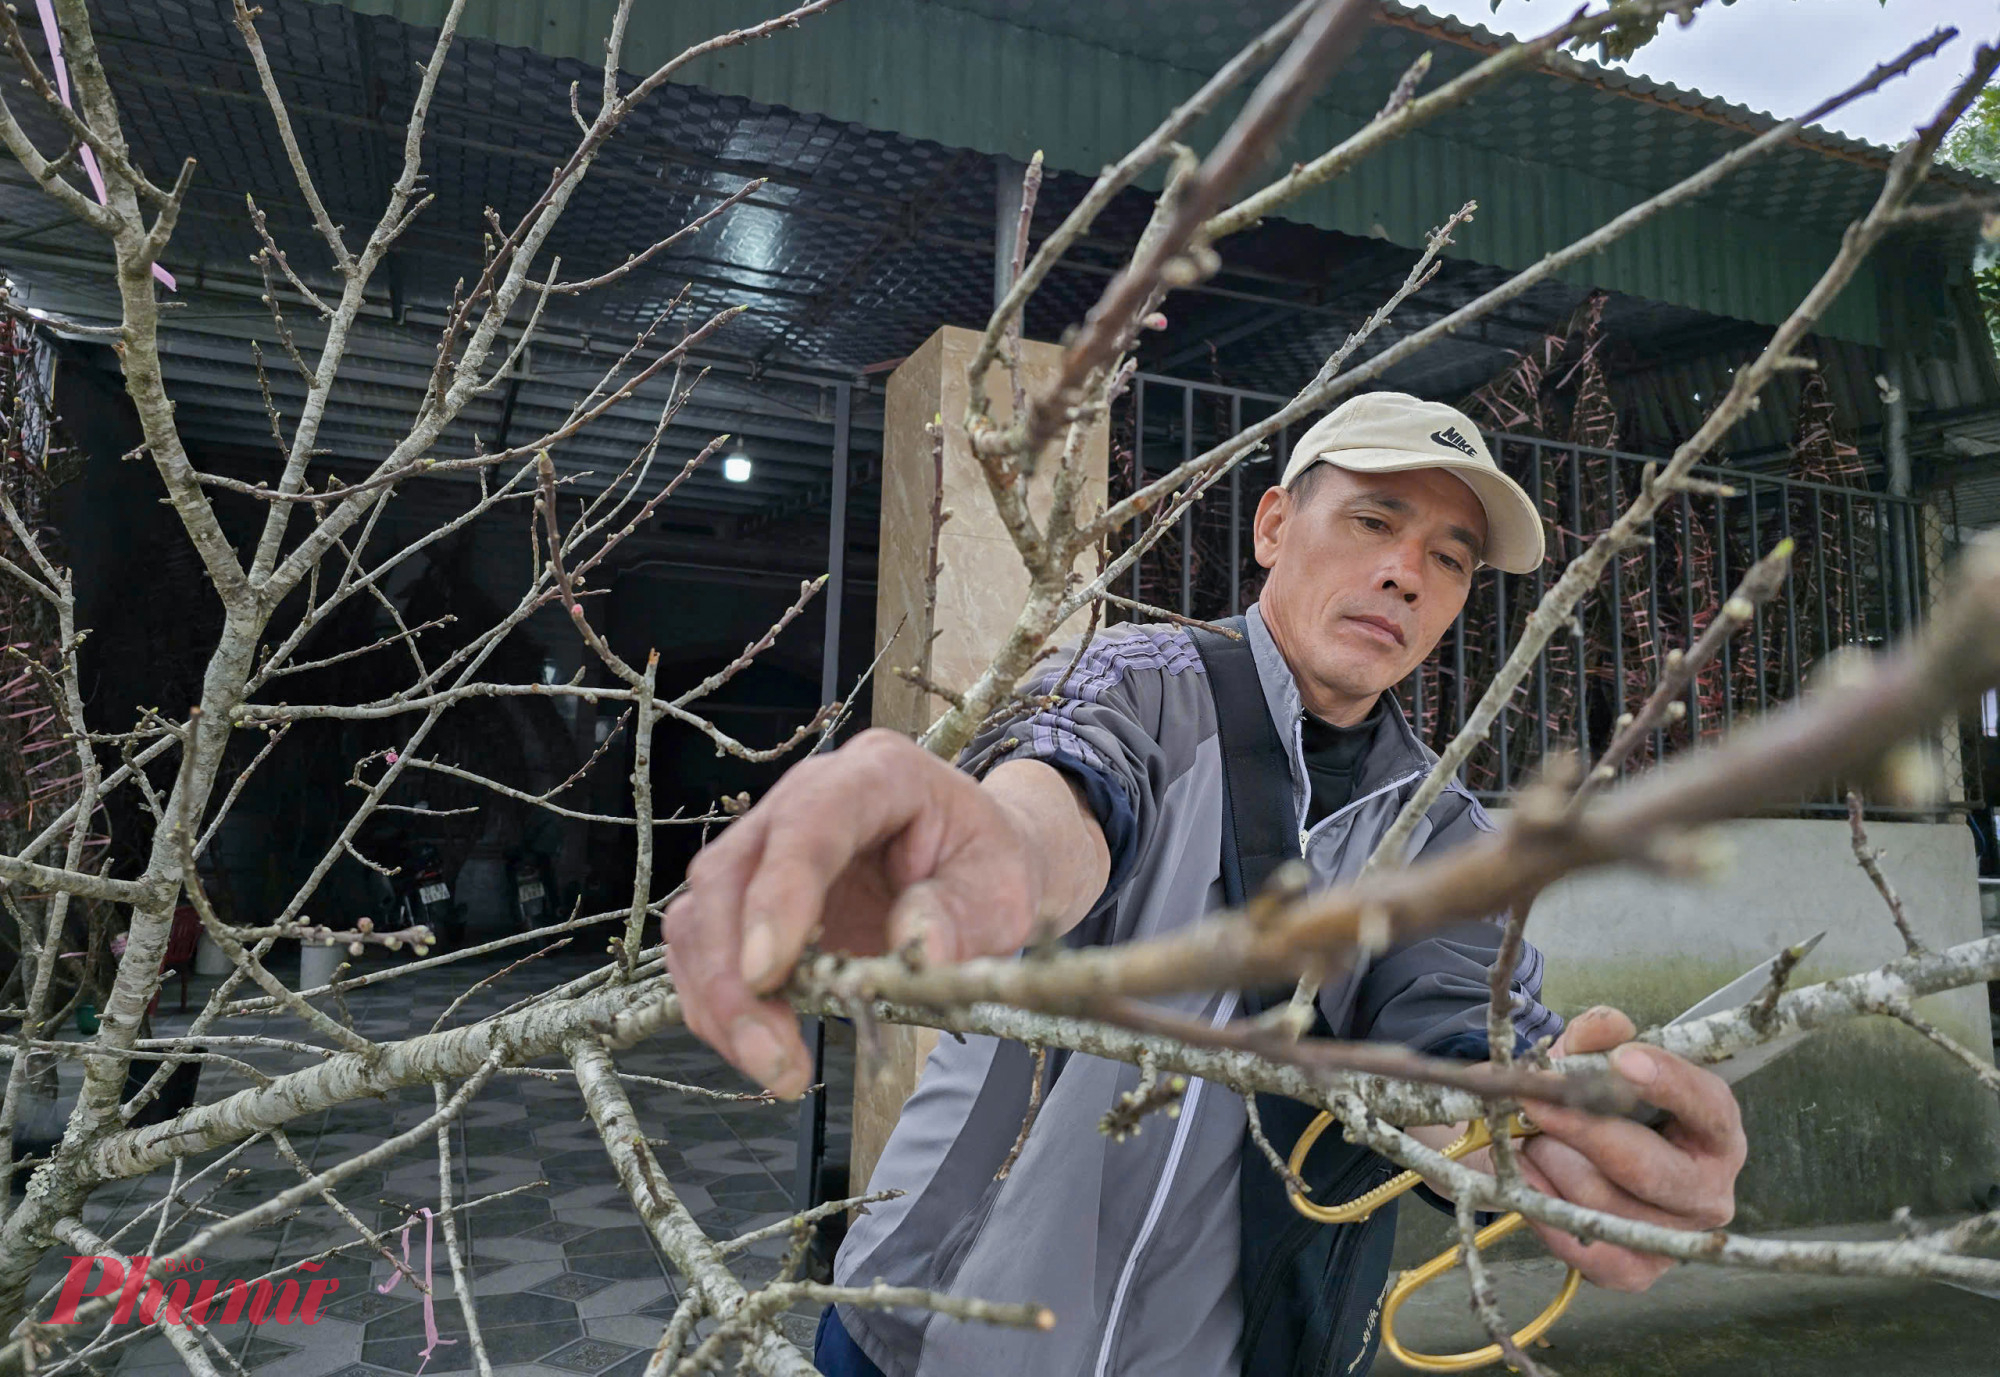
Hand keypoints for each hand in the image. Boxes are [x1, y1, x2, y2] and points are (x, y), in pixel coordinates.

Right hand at [662, 730, 1046, 1097]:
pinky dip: (716, 1004)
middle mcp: (803, 799)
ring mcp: (766, 846)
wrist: (971, 864)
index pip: (810, 820)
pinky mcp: (747, 896)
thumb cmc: (984, 867)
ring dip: (718, 998)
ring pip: (701, 914)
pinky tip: (758, 1047)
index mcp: (876, 775)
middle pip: (730, 871)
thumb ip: (962, 916)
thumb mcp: (1001, 890)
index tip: (765, 973)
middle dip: (733, 972)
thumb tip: (919, 952)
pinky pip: (702, 948)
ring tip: (774, 1066)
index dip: (778, 894)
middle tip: (771, 1054)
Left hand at [1516, 1005, 1747, 1291]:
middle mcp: (1709, 1191)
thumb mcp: (1595, 1060)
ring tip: (1534, 1136)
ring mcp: (1675, 1237)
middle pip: (1645, 1167)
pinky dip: (1541, 1203)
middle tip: (1533, 1098)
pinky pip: (1579, 1243)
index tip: (1622, 1059)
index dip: (1665, 1081)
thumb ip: (1598, 1038)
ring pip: (1599, 1202)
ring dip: (1551, 1161)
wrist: (1569, 1157)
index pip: (1705, 1106)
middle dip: (1580, 1130)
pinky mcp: (1635, 1271)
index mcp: (1717, 1130)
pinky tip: (1526, 1171)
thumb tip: (1608, 1025)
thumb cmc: (1597, 1102)